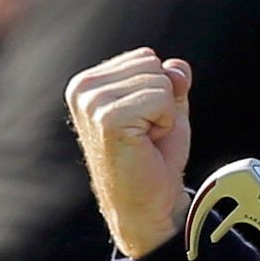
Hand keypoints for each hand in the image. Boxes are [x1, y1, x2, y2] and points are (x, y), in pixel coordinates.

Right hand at [65, 48, 197, 258]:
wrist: (148, 203)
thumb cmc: (153, 158)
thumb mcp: (167, 109)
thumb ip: (171, 80)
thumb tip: (176, 67)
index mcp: (88, 82)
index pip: (146, 57)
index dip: (159, 90)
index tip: (145, 121)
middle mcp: (83, 88)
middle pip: (153, 64)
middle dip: (164, 100)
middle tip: (147, 133)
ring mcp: (92, 102)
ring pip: (160, 80)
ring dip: (165, 113)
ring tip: (146, 138)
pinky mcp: (107, 118)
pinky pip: (161, 98)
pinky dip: (166, 121)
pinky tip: (147, 143)